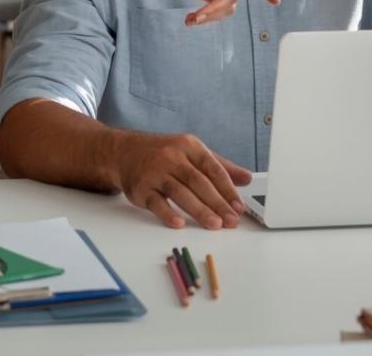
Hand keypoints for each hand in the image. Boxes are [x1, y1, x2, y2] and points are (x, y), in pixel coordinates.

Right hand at [114, 131, 252, 229]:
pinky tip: (179, 224)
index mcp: (190, 146)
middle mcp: (173, 157)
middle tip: (231, 220)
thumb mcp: (193, 153)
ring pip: (180, 192)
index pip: (213, 169)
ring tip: (214, 225)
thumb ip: (220, 166)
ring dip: (199, 210)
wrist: (124, 152)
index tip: (239, 206)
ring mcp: (155, 172)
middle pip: (199, 182)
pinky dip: (168, 214)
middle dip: (217, 203)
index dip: (228, 189)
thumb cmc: (164, 154)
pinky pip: (156, 202)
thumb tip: (246, 179)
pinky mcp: (140, 188)